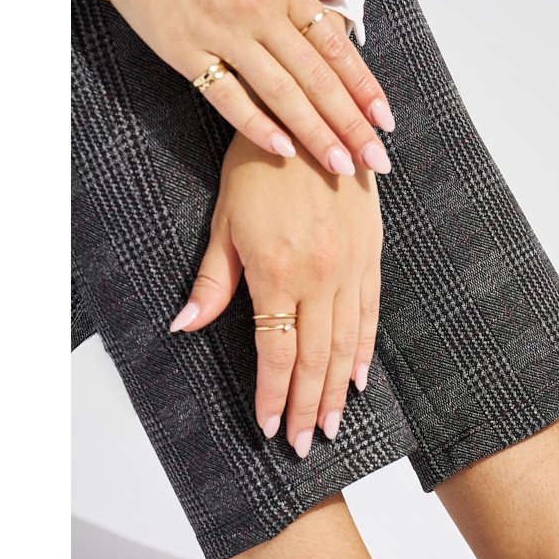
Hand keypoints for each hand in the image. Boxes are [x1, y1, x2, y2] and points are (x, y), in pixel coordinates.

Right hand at [71, 0, 395, 174]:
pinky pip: (226, 95)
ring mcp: (224, 33)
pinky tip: (282, 149)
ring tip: (341, 166)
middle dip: (351, 124)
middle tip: (376, 161)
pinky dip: (255, 123)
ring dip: (315, 133)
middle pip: (317, 78)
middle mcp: (261, 12)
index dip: (364, 87)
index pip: (336, 47)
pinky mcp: (186, 50)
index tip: (386, 122)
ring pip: (281, 92)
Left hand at [169, 98, 383, 455]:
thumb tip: (186, 326)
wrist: (314, 115)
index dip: (271, 394)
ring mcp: (352, 267)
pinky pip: (370, 314)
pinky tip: (357, 378)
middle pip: (314, 359)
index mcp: (279, 271)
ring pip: (346, 344)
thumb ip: (213, 280)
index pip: (276, 351)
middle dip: (305, 406)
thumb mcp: (225, 220)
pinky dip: (363, 351)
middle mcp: (321, 276)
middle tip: (302, 443)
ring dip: (335, 391)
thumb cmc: (260, 164)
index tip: (267, 426)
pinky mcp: (372, 254)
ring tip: (329, 425)